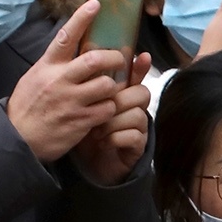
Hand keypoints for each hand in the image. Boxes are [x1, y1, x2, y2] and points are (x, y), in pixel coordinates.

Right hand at [8, 1, 126, 163]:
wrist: (17, 138)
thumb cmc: (28, 106)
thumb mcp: (35, 77)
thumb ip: (55, 65)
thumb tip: (74, 49)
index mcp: (48, 66)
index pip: (65, 36)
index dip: (81, 19)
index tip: (95, 4)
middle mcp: (60, 80)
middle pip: (95, 60)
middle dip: (114, 58)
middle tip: (119, 59)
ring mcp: (71, 101)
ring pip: (106, 85)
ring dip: (113, 87)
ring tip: (109, 91)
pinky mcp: (81, 120)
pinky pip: (108, 108)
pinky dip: (110, 108)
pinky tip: (104, 110)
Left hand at [71, 50, 152, 186]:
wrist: (85, 165)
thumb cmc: (83, 131)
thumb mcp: (78, 103)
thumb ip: (83, 83)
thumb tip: (78, 56)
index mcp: (120, 95)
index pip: (135, 75)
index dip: (140, 66)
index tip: (142, 56)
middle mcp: (133, 109)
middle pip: (141, 93)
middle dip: (119, 99)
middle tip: (98, 107)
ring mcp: (138, 127)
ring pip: (137, 114)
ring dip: (113, 122)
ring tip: (95, 130)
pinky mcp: (137, 147)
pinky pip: (134, 136)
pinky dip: (115, 138)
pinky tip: (101, 142)